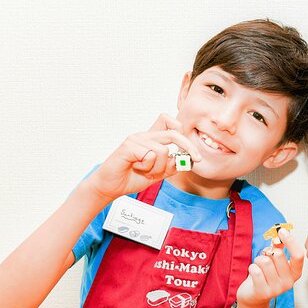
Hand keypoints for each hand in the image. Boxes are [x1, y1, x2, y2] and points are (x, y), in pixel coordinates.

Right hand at [85, 114, 201, 200]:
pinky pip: (150, 155)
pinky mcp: (128, 147)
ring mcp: (136, 139)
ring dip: (158, 167)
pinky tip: (136, 168)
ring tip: (145, 170)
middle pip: (173, 132)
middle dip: (188, 146)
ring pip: (163, 150)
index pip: (167, 120)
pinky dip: (147, 167)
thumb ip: (171, 166)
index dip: (180, 128)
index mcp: (151, 139)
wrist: (110, 187)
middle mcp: (144, 136)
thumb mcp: (157, 174)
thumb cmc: (131, 177)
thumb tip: (187, 160)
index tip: (187, 144)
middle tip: (197, 158)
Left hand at [235, 229, 303, 307]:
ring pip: (265, 261)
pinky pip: (255, 270)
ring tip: (258, 268)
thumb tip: (280, 232)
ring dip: (258, 261)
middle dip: (267, 253)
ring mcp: (277, 289)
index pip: (298, 255)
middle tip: (264, 260)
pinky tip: (254, 275)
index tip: (282, 231)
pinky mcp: (263, 292)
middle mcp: (289, 282)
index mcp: (295, 273)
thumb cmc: (265, 277)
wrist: (254, 297)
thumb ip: (278, 248)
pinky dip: (252, 268)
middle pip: (278, 255)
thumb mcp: (274, 262)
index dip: (291, 241)